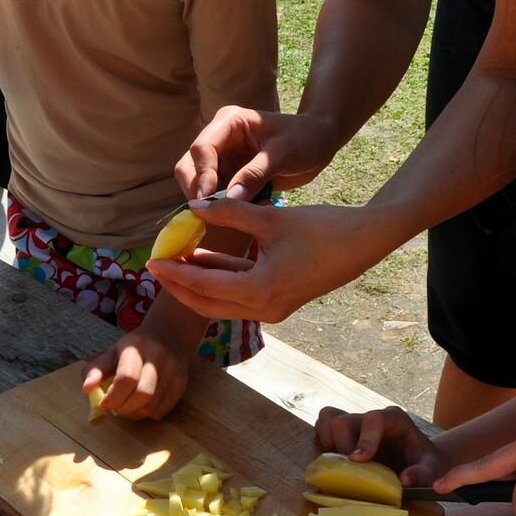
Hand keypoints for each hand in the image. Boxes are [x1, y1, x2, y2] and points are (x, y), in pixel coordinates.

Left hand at [84, 324, 194, 421]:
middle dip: (124, 408)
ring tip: (127, 407)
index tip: (104, 405)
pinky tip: (142, 406)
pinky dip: (148, 414)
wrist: (170, 334)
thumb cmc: (135, 347)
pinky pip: (162, 411)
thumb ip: (96, 370)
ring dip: (135, 413)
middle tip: (115, 408)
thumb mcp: (113, 352)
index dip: (113, 396)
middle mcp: (158, 358)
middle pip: (142, 394)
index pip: (127, 377)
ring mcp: (173, 372)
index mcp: (136, 347)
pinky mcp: (182, 384)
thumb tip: (86, 389)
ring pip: (152, 406)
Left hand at [146, 198, 382, 323]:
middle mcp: (263, 309)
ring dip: (199, 283)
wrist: (364, 242)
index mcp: (259, 292)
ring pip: (222, 301)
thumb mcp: (270, 218)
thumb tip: (194, 206)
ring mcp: (273, 308)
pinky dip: (221, 280)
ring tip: (174, 260)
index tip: (151, 260)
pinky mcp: (280, 300)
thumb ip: (229, 213)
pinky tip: (203, 259)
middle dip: (179, 286)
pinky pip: (240, 294)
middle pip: (207, 303)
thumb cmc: (322, 228)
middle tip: (155, 266)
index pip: (203, 287)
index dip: (175, 272)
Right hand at [177, 107, 342, 199]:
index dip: (202, 175)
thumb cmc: (305, 138)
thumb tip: (228, 199)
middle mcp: (219, 139)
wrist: (320, 142)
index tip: (210, 199)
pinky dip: (230, 206)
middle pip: (189, 166)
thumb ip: (255, 174)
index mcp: (228, 122)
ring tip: (246, 208)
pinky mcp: (230, 176)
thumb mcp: (282, 154)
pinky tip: (257, 206)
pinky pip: (219, 195)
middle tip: (213, 213)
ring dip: (215, 202)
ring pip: (199, 184)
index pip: (202, 148)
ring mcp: (223, 159)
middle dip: (198, 190)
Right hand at [314, 406, 448, 486]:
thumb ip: (423, 473)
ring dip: (329, 442)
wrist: (419, 461)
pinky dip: (323, 442)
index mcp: (394, 419)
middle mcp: (372, 418)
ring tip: (341, 463)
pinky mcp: (344, 432)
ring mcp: (356, 423)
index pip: (374, 419)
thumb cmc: (425, 462)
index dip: (365, 439)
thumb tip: (405, 480)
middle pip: (343, 420)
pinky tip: (335, 461)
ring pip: (328, 418)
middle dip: (343, 447)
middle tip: (352, 470)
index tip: (359, 460)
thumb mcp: (432, 468)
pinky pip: (323, 426)